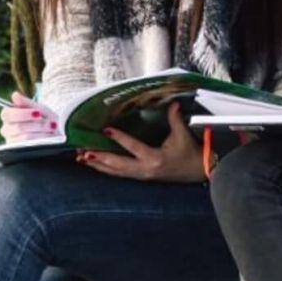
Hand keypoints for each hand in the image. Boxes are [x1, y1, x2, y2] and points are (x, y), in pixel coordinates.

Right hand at [0, 91, 59, 142]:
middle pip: (18, 127)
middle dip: (37, 125)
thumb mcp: (39, 108)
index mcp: (8, 116)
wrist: (54, 129)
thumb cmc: (43, 116)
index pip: (7, 114)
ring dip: (42, 132)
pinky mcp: (20, 152)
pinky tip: (51, 137)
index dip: (23, 114)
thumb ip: (27, 103)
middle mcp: (7, 130)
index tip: (38, 113)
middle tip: (51, 123)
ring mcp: (12, 142)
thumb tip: (14, 95)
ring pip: (26, 138)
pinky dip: (44, 140)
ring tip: (53, 129)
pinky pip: (31, 147)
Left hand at [80, 103, 205, 182]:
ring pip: (116, 172)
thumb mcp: (182, 135)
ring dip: (99, 165)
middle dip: (100, 158)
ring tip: (81, 158)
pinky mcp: (142, 177)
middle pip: (118, 165)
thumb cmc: (191, 153)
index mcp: (155, 159)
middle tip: (83, 151)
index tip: (105, 130)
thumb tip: (172, 103)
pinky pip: (120, 174)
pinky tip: (95, 164)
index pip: (133, 147)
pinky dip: (106, 169)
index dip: (119, 138)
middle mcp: (145, 170)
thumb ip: (175, 118)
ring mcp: (142, 176)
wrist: (200, 172)